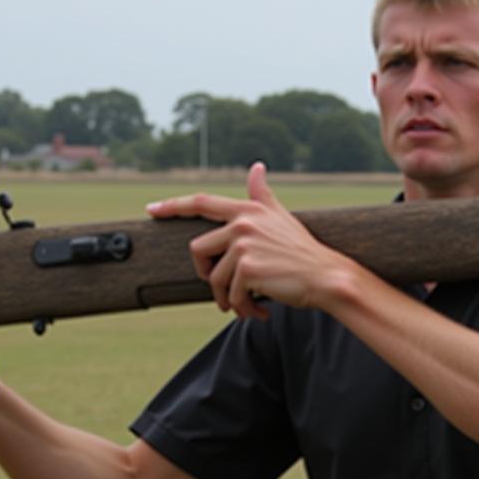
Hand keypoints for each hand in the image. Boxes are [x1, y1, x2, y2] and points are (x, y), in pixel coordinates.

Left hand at [147, 162, 353, 319]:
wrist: (326, 276)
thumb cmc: (303, 251)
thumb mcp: (281, 217)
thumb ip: (262, 195)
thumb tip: (256, 167)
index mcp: (248, 210)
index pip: (201, 202)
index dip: (173, 205)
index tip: (152, 209)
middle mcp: (243, 223)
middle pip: (198, 249)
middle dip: (205, 274)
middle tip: (222, 290)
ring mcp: (245, 244)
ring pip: (214, 278)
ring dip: (226, 299)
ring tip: (244, 306)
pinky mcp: (248, 268)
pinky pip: (231, 294)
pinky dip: (242, 308)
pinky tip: (258, 312)